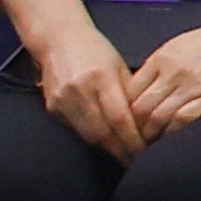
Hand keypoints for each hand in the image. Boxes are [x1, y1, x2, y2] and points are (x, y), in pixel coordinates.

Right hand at [34, 25, 147, 159]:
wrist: (57, 39)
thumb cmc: (95, 50)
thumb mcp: (119, 65)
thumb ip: (130, 93)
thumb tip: (147, 121)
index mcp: (101, 77)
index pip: (120, 118)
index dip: (133, 138)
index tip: (147, 151)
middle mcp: (79, 91)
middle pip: (103, 132)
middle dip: (122, 149)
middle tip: (138, 161)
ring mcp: (63, 100)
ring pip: (88, 135)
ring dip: (108, 148)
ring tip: (125, 156)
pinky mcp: (52, 107)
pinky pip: (76, 129)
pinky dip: (92, 138)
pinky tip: (105, 143)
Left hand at [126, 18, 200, 135]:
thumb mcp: (175, 47)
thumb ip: (155, 67)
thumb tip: (137, 88)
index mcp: (161, 59)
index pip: (130, 91)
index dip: (123, 109)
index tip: (124, 120)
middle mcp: (173, 73)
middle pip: (141, 107)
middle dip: (133, 126)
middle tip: (132, 138)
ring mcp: (192, 86)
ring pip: (159, 117)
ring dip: (150, 134)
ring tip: (148, 143)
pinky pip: (184, 120)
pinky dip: (172, 132)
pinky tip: (170, 137)